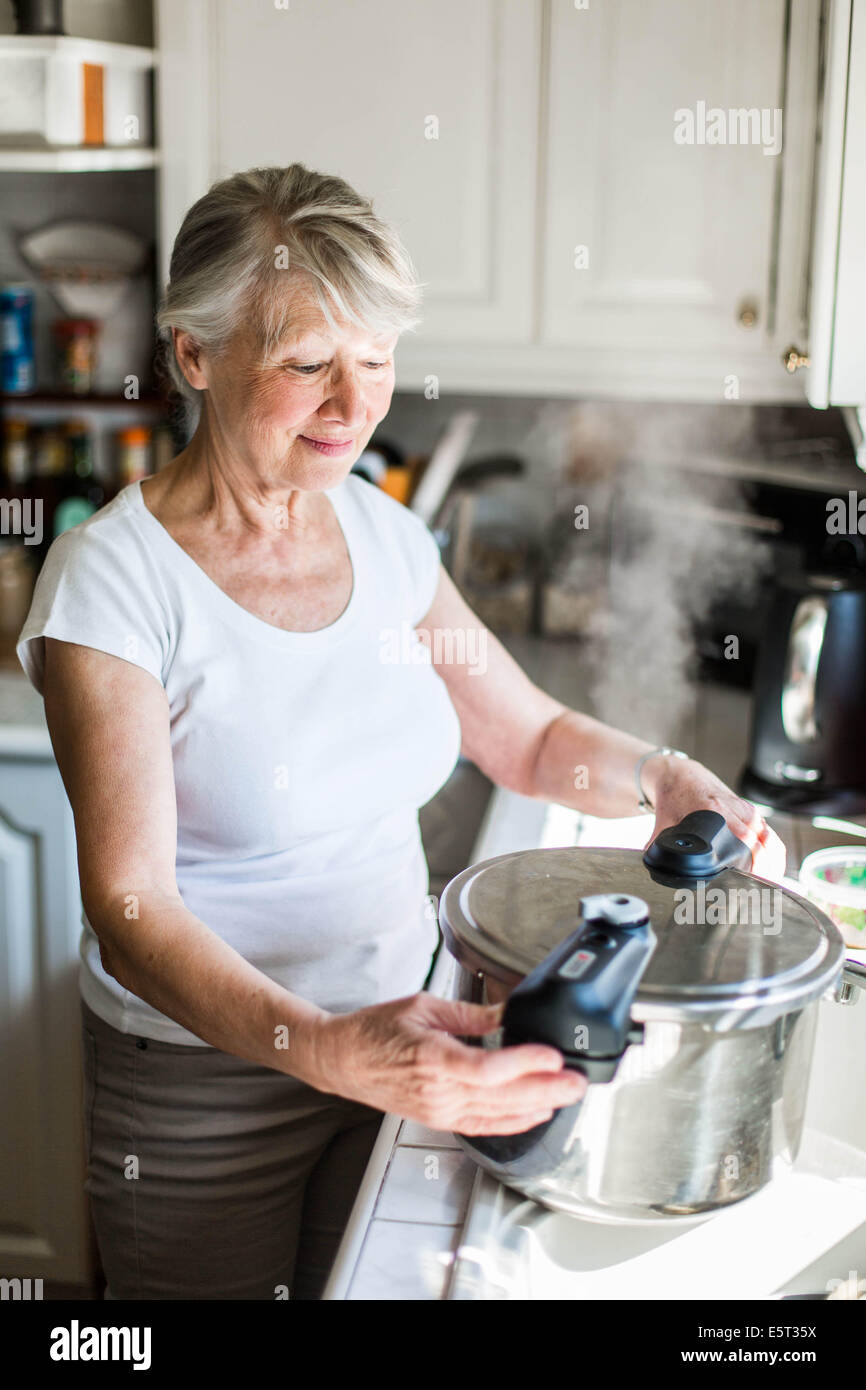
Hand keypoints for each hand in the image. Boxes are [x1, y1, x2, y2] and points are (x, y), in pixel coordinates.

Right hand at [304, 993, 586, 1134]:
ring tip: (566, 1096)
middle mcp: (437, 1091)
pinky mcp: (438, 1119)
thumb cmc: (374, 1030)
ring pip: (497, 1115)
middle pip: (502, 1097)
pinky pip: (482, 1126)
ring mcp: (438, 1110)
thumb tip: (507, 1012)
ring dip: (537, 1106)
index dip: (525, 1064)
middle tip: (577, 1082)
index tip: (552, 1055)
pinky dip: (512, 1123)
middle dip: (546, 1089)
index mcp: (432, 1058)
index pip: (489, 1069)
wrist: (342, 1059)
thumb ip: (470, 1014)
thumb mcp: (423, 1006)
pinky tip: (535, 1115)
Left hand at [644, 756, 785, 880]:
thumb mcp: (663, 825)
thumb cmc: (673, 800)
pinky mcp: (750, 811)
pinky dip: (774, 851)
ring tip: (769, 886)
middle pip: (758, 844)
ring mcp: (744, 809)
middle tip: (757, 893)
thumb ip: (656, 848)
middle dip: (761, 870)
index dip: (747, 866)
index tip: (745, 885)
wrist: (681, 776)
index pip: (740, 842)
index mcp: (712, 811)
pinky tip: (774, 869)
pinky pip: (769, 833)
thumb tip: (650, 871)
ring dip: (772, 863)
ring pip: (768, 839)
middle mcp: (733, 810)